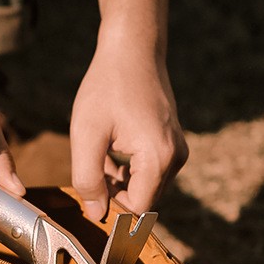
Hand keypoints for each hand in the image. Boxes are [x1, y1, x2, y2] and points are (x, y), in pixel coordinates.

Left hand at [70, 42, 187, 219]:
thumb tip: (96, 215)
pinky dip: (126, 172)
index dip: (108, 209)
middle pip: (141, 201)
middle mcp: (175, 158)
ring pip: (143, 189)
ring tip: (98, 156)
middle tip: (89, 171)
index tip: (87, 195)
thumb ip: (88, 179)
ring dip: (117, 184)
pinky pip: (148, 174)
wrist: (132, 48)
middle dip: (113, 195)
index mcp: (158, 158)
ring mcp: (177, 151)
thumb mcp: (86, 134)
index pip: (135, 209)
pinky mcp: (172, 145)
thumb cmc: (107, 86)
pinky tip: (109, 152)